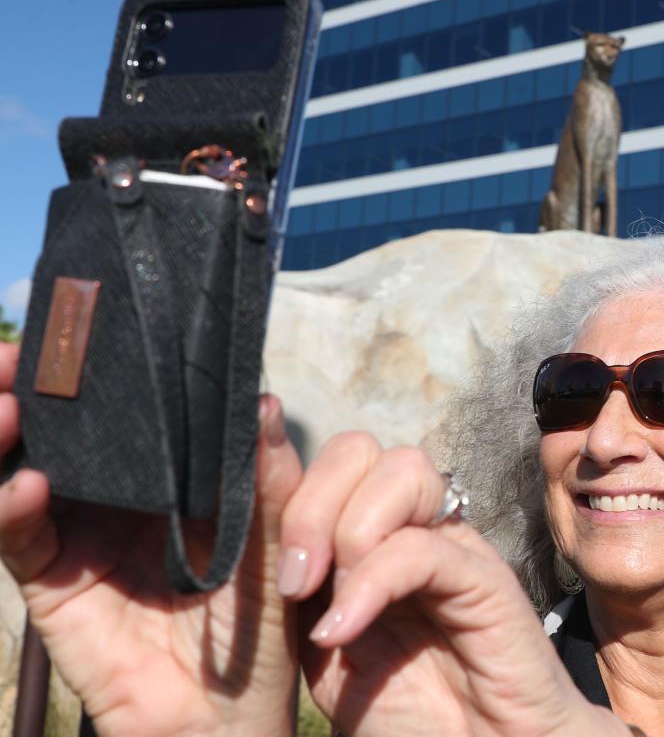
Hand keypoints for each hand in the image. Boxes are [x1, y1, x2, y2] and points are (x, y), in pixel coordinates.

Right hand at [0, 340, 302, 736]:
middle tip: (20, 352)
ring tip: (7, 400)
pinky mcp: (51, 582)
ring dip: (5, 434)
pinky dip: (10, 508)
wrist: (228, 706)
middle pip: (57, 429)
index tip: (82, 325)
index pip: (124, 410)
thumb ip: (267, 473)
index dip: (97, 370)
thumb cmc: (259, 614)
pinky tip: (28, 485)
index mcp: (165, 475)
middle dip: (31, 388)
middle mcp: (113, 495)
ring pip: (18, 470)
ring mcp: (75, 535)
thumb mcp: (276, 534)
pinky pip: (17, 537)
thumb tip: (260, 396)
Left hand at [280, 433, 627, 735]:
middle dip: (309, 504)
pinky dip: (372, 582)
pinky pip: (423, 548)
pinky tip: (342, 631)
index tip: (254, 560)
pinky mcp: (485, 581)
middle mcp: (414, 526)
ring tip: (322, 602)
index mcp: (373, 534)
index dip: (284, 489)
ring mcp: (453, 546)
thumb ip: (297, 588)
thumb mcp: (322, 646)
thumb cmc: (404, 711)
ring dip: (346, 530)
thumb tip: (237, 534)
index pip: (330, 459)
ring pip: (402, 472)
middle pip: (360, 449)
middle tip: (292, 582)